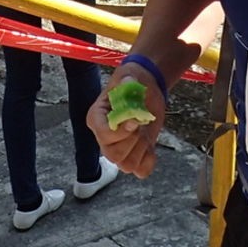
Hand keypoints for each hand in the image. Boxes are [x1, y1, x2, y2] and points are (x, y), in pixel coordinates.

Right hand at [87, 61, 168, 178]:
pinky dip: (148, 161)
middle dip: (133, 141)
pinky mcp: (135, 154)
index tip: (135, 120)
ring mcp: (118, 149)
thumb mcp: (129, 75)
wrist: (146, 89)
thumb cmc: (133, 82)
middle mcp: (104, 138)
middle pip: (114, 155)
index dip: (121, 132)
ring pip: (126, 166)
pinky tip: (150, 146)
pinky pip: (140, 171)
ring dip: (141, 150)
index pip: (104, 136)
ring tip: (144, 133)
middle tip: (140, 124)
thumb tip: (128, 82)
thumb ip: (127, 80)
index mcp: (96, 118)